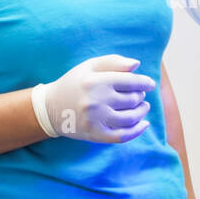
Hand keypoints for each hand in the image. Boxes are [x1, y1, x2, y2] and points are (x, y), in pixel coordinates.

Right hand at [33, 55, 155, 142]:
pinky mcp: (94, 134)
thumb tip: (137, 65)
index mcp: (94, 81)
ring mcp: (95, 119)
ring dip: (142, 112)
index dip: (144, 82)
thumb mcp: (89, 66)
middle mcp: (95, 100)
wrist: (50, 108)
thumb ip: (114, 62)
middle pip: (132, 99)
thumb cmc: (74, 83)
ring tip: (144, 107)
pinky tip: (144, 124)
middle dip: (140, 96)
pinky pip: (122, 136)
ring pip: (130, 118)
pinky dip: (137, 131)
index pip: (130, 81)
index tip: (149, 84)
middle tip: (139, 95)